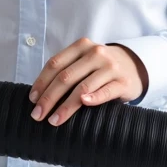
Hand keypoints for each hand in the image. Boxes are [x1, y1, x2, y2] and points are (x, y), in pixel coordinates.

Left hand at [28, 38, 147, 125]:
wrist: (134, 65)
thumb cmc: (101, 67)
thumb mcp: (84, 61)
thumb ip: (66, 70)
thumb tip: (39, 95)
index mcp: (81, 46)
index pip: (55, 64)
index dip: (41, 82)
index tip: (33, 99)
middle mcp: (95, 53)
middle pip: (65, 77)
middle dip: (49, 98)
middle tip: (37, 115)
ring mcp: (110, 67)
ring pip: (82, 87)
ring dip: (66, 106)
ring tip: (54, 120)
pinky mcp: (122, 82)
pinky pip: (105, 91)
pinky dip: (94, 98)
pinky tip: (83, 104)